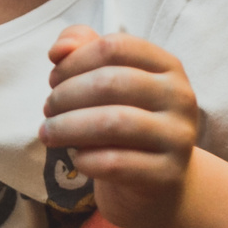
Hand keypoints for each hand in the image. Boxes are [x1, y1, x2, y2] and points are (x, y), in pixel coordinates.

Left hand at [41, 26, 201, 227]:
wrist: (158, 181)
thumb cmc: (125, 121)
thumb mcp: (107, 81)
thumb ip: (82, 50)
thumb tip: (60, 49)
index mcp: (167, 66)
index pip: (115, 47)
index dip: (74, 61)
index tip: (54, 79)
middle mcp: (180, 97)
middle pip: (110, 82)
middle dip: (65, 95)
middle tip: (47, 109)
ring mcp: (178, 137)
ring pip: (113, 123)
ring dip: (67, 127)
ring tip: (49, 133)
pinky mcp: (167, 174)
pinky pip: (115, 163)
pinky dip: (86, 160)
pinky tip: (78, 159)